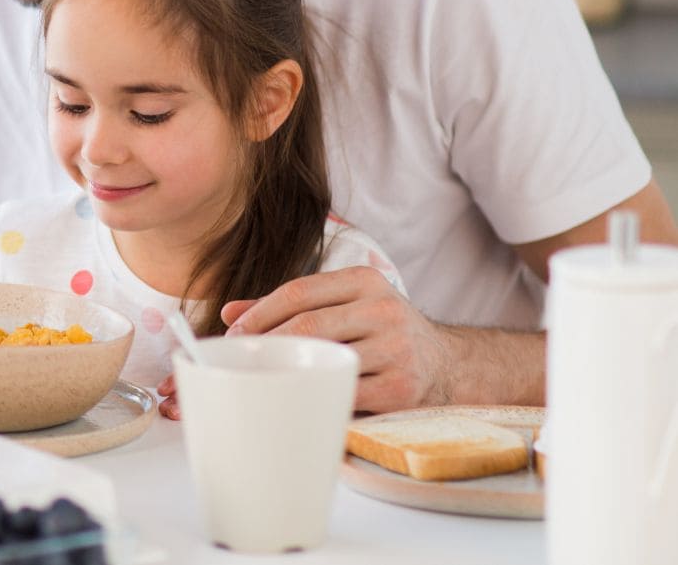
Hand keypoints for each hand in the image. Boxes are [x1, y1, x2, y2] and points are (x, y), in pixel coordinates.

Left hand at [219, 266, 453, 413]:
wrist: (448, 364)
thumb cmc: (380, 331)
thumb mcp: (345, 304)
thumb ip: (290, 306)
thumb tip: (231, 313)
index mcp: (364, 281)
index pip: (299, 291)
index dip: (260, 312)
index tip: (235, 332)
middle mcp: (384, 310)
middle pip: (309, 325)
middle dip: (268, 342)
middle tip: (244, 357)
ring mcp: (396, 349)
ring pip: (326, 359)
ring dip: (289, 371)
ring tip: (265, 376)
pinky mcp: (401, 388)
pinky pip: (346, 393)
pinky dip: (319, 395)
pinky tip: (301, 397)